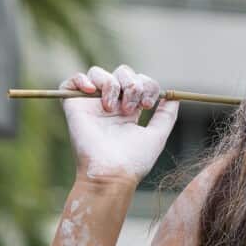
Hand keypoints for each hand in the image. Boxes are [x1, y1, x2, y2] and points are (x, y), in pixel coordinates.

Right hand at [61, 65, 179, 185]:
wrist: (112, 173)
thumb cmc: (135, 159)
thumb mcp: (157, 135)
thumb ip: (166, 115)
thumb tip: (173, 96)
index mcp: (129, 110)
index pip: (139, 81)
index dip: (147, 85)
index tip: (148, 104)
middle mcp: (110, 104)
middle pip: (122, 73)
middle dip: (132, 84)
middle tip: (131, 108)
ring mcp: (91, 105)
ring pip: (99, 73)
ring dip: (111, 84)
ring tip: (112, 108)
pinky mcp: (73, 107)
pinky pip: (71, 81)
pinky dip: (81, 79)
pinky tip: (91, 91)